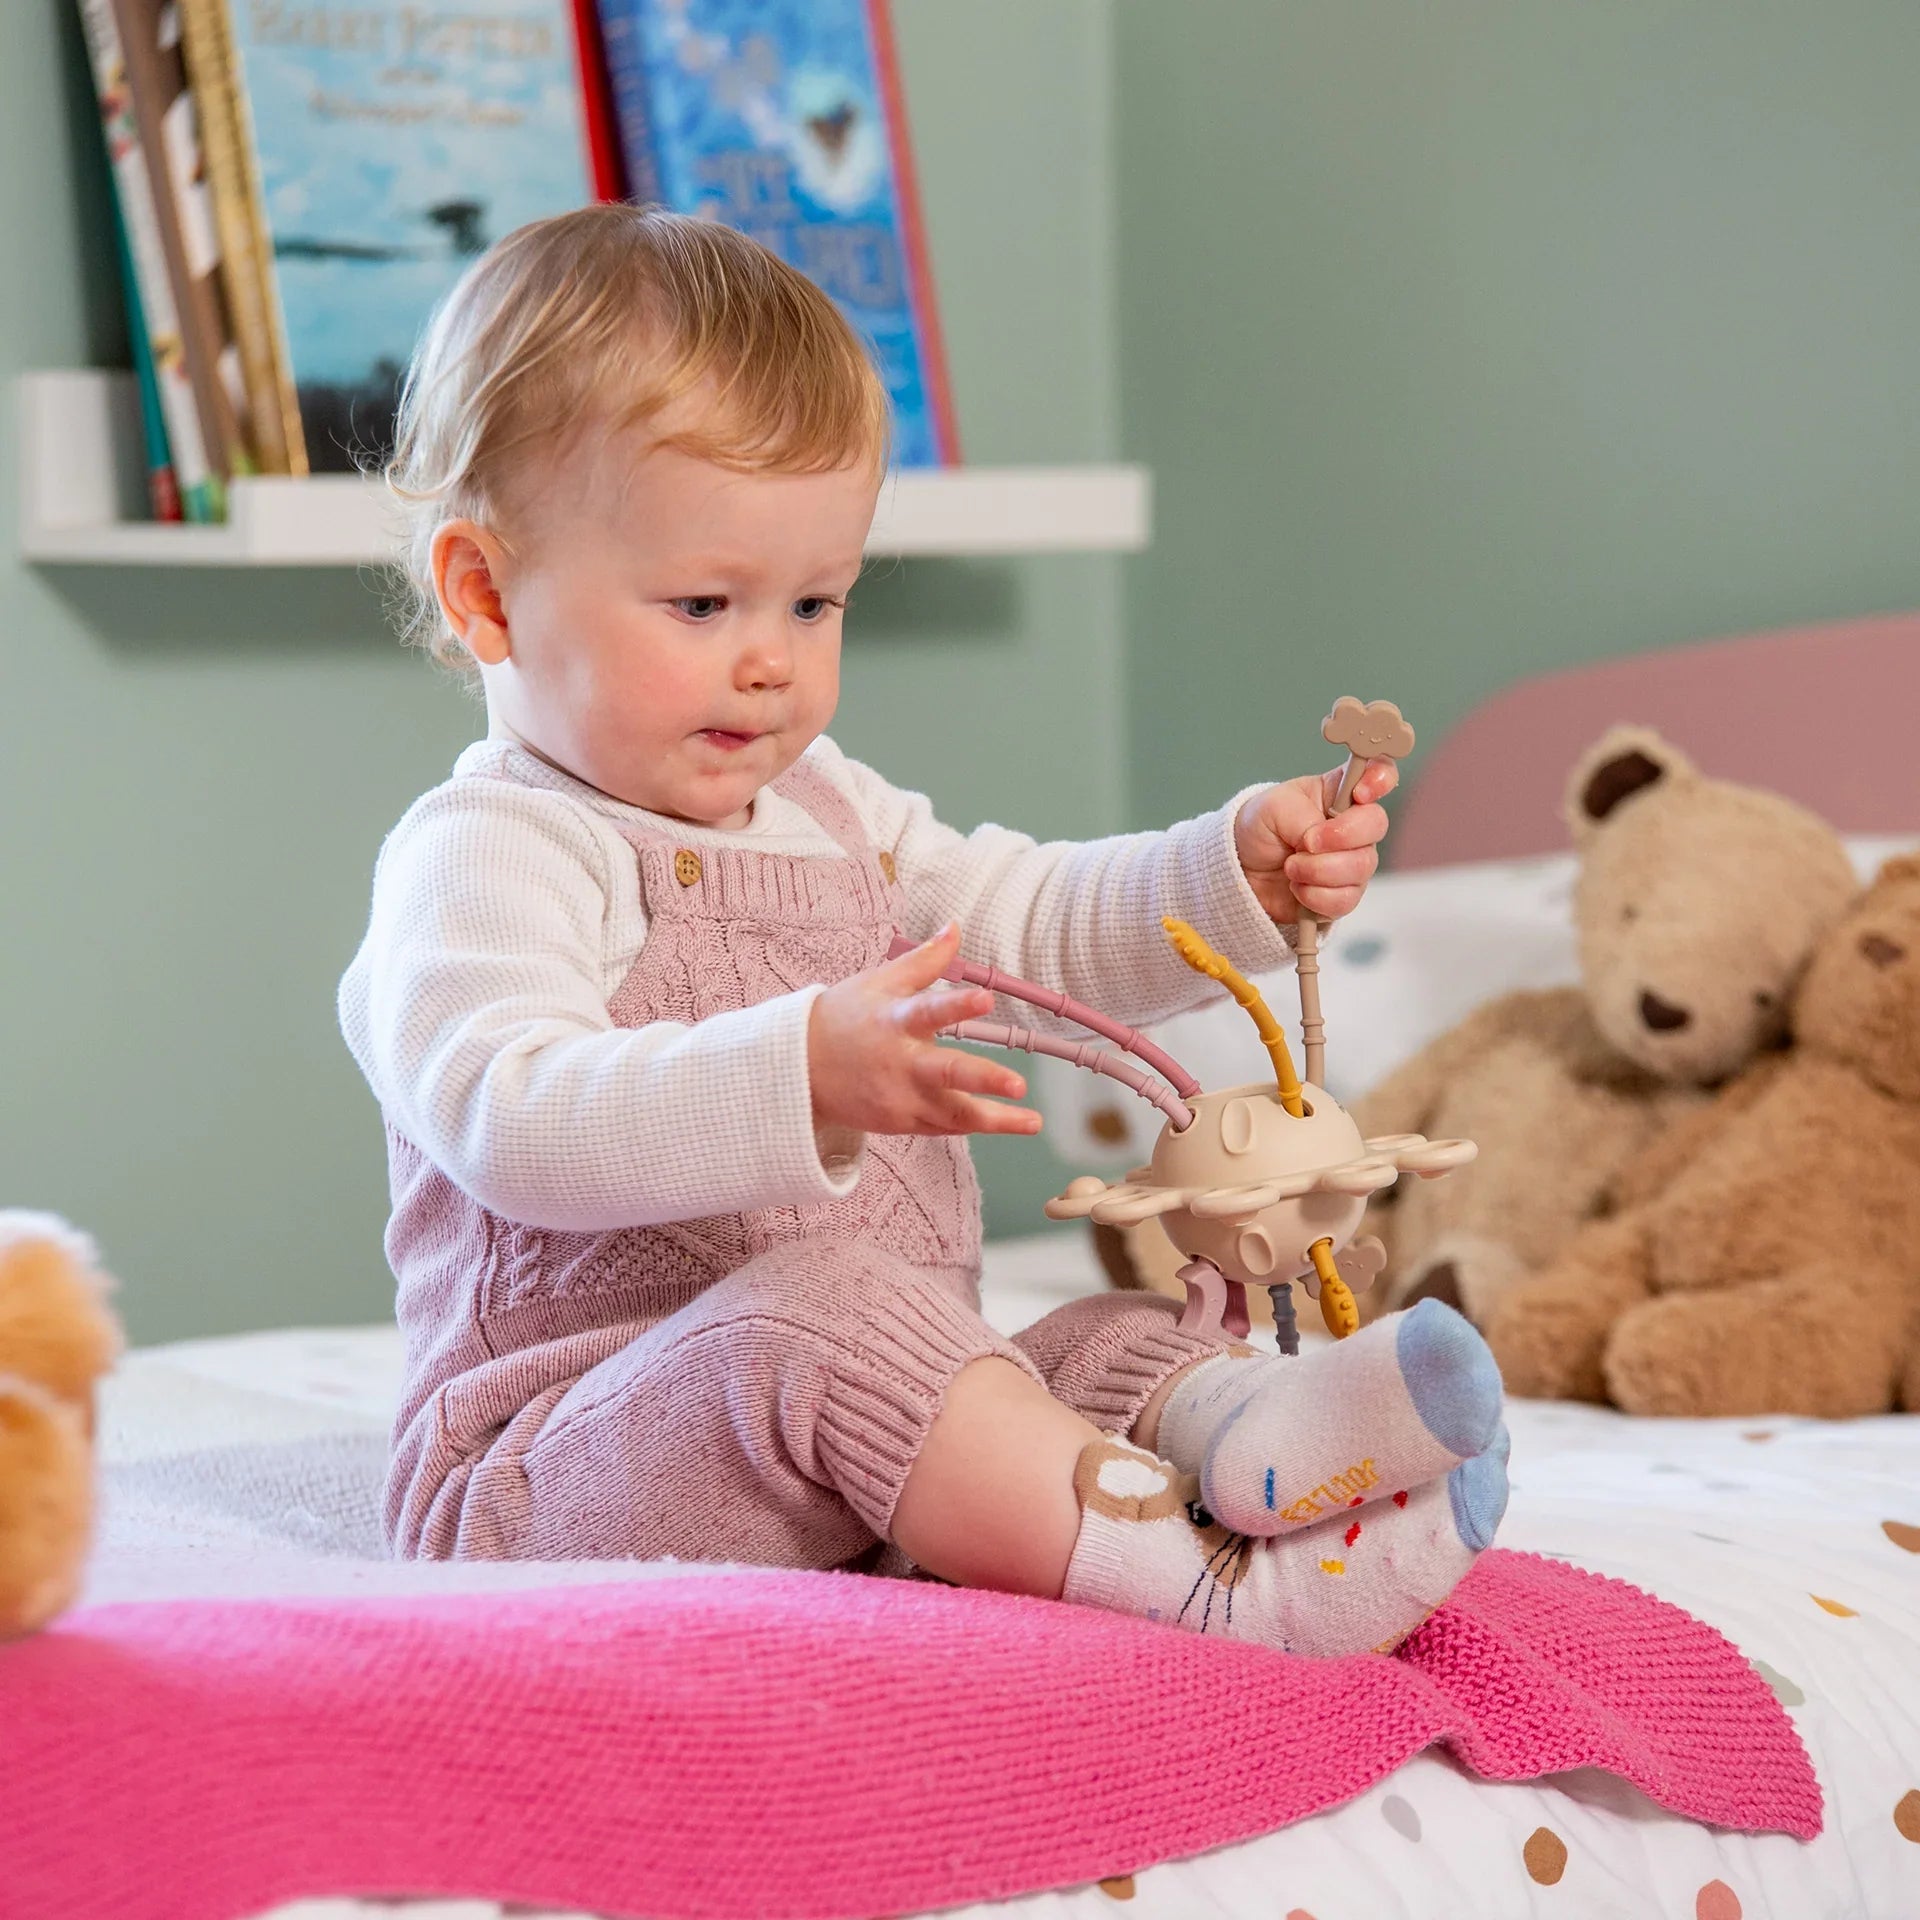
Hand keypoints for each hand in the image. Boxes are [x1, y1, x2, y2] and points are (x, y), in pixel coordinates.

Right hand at [808, 923, 1042, 1137]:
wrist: (799, 1069)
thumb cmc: (844, 1018)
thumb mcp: (879, 982)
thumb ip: (924, 960)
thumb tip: (956, 927)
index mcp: (894, 1021)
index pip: (928, 1010)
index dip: (957, 1006)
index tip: (985, 997)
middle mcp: (900, 1064)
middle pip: (946, 1074)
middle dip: (983, 1080)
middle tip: (1017, 1084)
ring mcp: (900, 1099)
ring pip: (952, 1114)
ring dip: (995, 1121)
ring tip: (1032, 1122)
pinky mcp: (900, 1123)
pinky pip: (943, 1128)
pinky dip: (972, 1125)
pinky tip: (1006, 1123)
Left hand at [1234, 758, 1397, 922]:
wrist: (1242, 872)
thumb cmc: (1259, 829)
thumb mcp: (1272, 808)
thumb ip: (1303, 817)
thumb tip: (1320, 839)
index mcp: (1338, 793)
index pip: (1379, 774)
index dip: (1380, 780)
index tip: (1360, 794)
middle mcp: (1354, 826)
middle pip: (1377, 825)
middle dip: (1339, 836)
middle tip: (1305, 842)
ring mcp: (1352, 862)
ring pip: (1361, 867)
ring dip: (1317, 870)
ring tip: (1290, 866)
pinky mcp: (1343, 895)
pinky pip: (1345, 900)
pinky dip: (1314, 896)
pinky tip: (1297, 888)